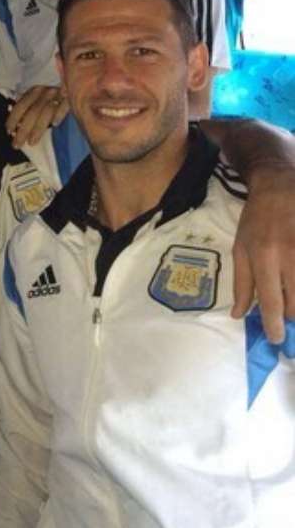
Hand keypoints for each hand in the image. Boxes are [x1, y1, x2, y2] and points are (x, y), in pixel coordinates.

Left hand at [6, 85, 68, 147]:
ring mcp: (59, 95)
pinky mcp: (71, 98)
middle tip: (16, 144)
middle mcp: (45, 92)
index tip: (8, 132)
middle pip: (32, 112)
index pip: (20, 106)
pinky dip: (59, 114)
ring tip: (31, 142)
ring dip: (37, 129)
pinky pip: (64, 106)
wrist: (76, 85)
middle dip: (22, 130)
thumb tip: (13, 118)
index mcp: (35, 91)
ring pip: (46, 112)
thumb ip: (26, 106)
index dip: (13, 119)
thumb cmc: (53, 97)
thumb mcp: (38, 98)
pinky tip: (54, 124)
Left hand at [231, 166, 294, 343]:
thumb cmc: (257, 220)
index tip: (276, 339)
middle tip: (286, 320)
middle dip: (291, 318)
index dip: (274, 326)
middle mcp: (289, 256)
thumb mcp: (240, 248)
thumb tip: (238, 315)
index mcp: (263, 256)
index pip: (270, 302)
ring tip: (291, 302)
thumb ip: (241, 283)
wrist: (280, 188)